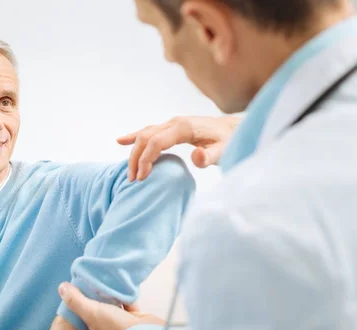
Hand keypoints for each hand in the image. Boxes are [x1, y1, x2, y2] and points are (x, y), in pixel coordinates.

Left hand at [59, 282, 164, 329]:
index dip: (78, 310)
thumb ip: (76, 300)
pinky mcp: (132, 326)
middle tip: (92, 287)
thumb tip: (62, 287)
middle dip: (96, 303)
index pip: (80, 325)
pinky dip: (124, 300)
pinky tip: (121, 289)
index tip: (79, 295)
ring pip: (111, 312)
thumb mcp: (92, 312)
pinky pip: (125, 310)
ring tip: (106, 285)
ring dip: (111, 300)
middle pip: (96, 317)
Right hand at [118, 115, 240, 180]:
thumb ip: (210, 156)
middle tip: (133, 180)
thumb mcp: (225, 151)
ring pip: (144, 134)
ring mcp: (172, 123)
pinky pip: (149, 131)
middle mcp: (174, 122)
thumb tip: (195, 156)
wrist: (235, 128)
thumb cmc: (230, 141)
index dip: (146, 159)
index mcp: (184, 127)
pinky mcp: (172, 127)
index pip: (156, 141)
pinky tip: (121, 141)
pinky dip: (134, 137)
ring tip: (131, 173)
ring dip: (134, 152)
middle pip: (146, 137)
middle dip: (136, 158)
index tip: (143, 178)